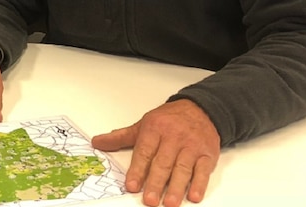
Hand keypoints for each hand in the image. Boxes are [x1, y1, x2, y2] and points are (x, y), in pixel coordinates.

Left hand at [92, 99, 219, 206]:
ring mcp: (191, 146)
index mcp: (155, 129)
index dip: (137, 170)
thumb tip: (97, 142)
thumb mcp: (143, 124)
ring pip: (183, 168)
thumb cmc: (168, 119)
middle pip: (163, 162)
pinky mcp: (207, 153)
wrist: (200, 109)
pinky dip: (199, 183)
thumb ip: (121, 137)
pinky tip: (193, 195)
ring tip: (170, 203)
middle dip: (156, 182)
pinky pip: (203, 170)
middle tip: (150, 200)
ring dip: (177, 187)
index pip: (144, 152)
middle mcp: (173, 137)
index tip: (132, 185)